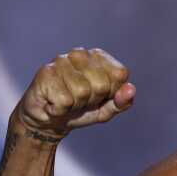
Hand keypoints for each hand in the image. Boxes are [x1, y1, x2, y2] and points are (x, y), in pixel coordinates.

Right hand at [18, 47, 135, 137]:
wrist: (47, 122)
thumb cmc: (80, 110)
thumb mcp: (106, 109)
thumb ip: (122, 101)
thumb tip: (131, 89)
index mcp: (99, 57)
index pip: (119, 74)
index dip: (111, 93)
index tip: (98, 96)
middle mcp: (80, 53)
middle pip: (101, 85)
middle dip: (92, 100)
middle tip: (80, 101)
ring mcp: (61, 61)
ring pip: (82, 92)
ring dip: (75, 105)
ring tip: (66, 101)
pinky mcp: (45, 73)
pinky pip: (65, 101)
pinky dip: (60, 110)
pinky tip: (54, 104)